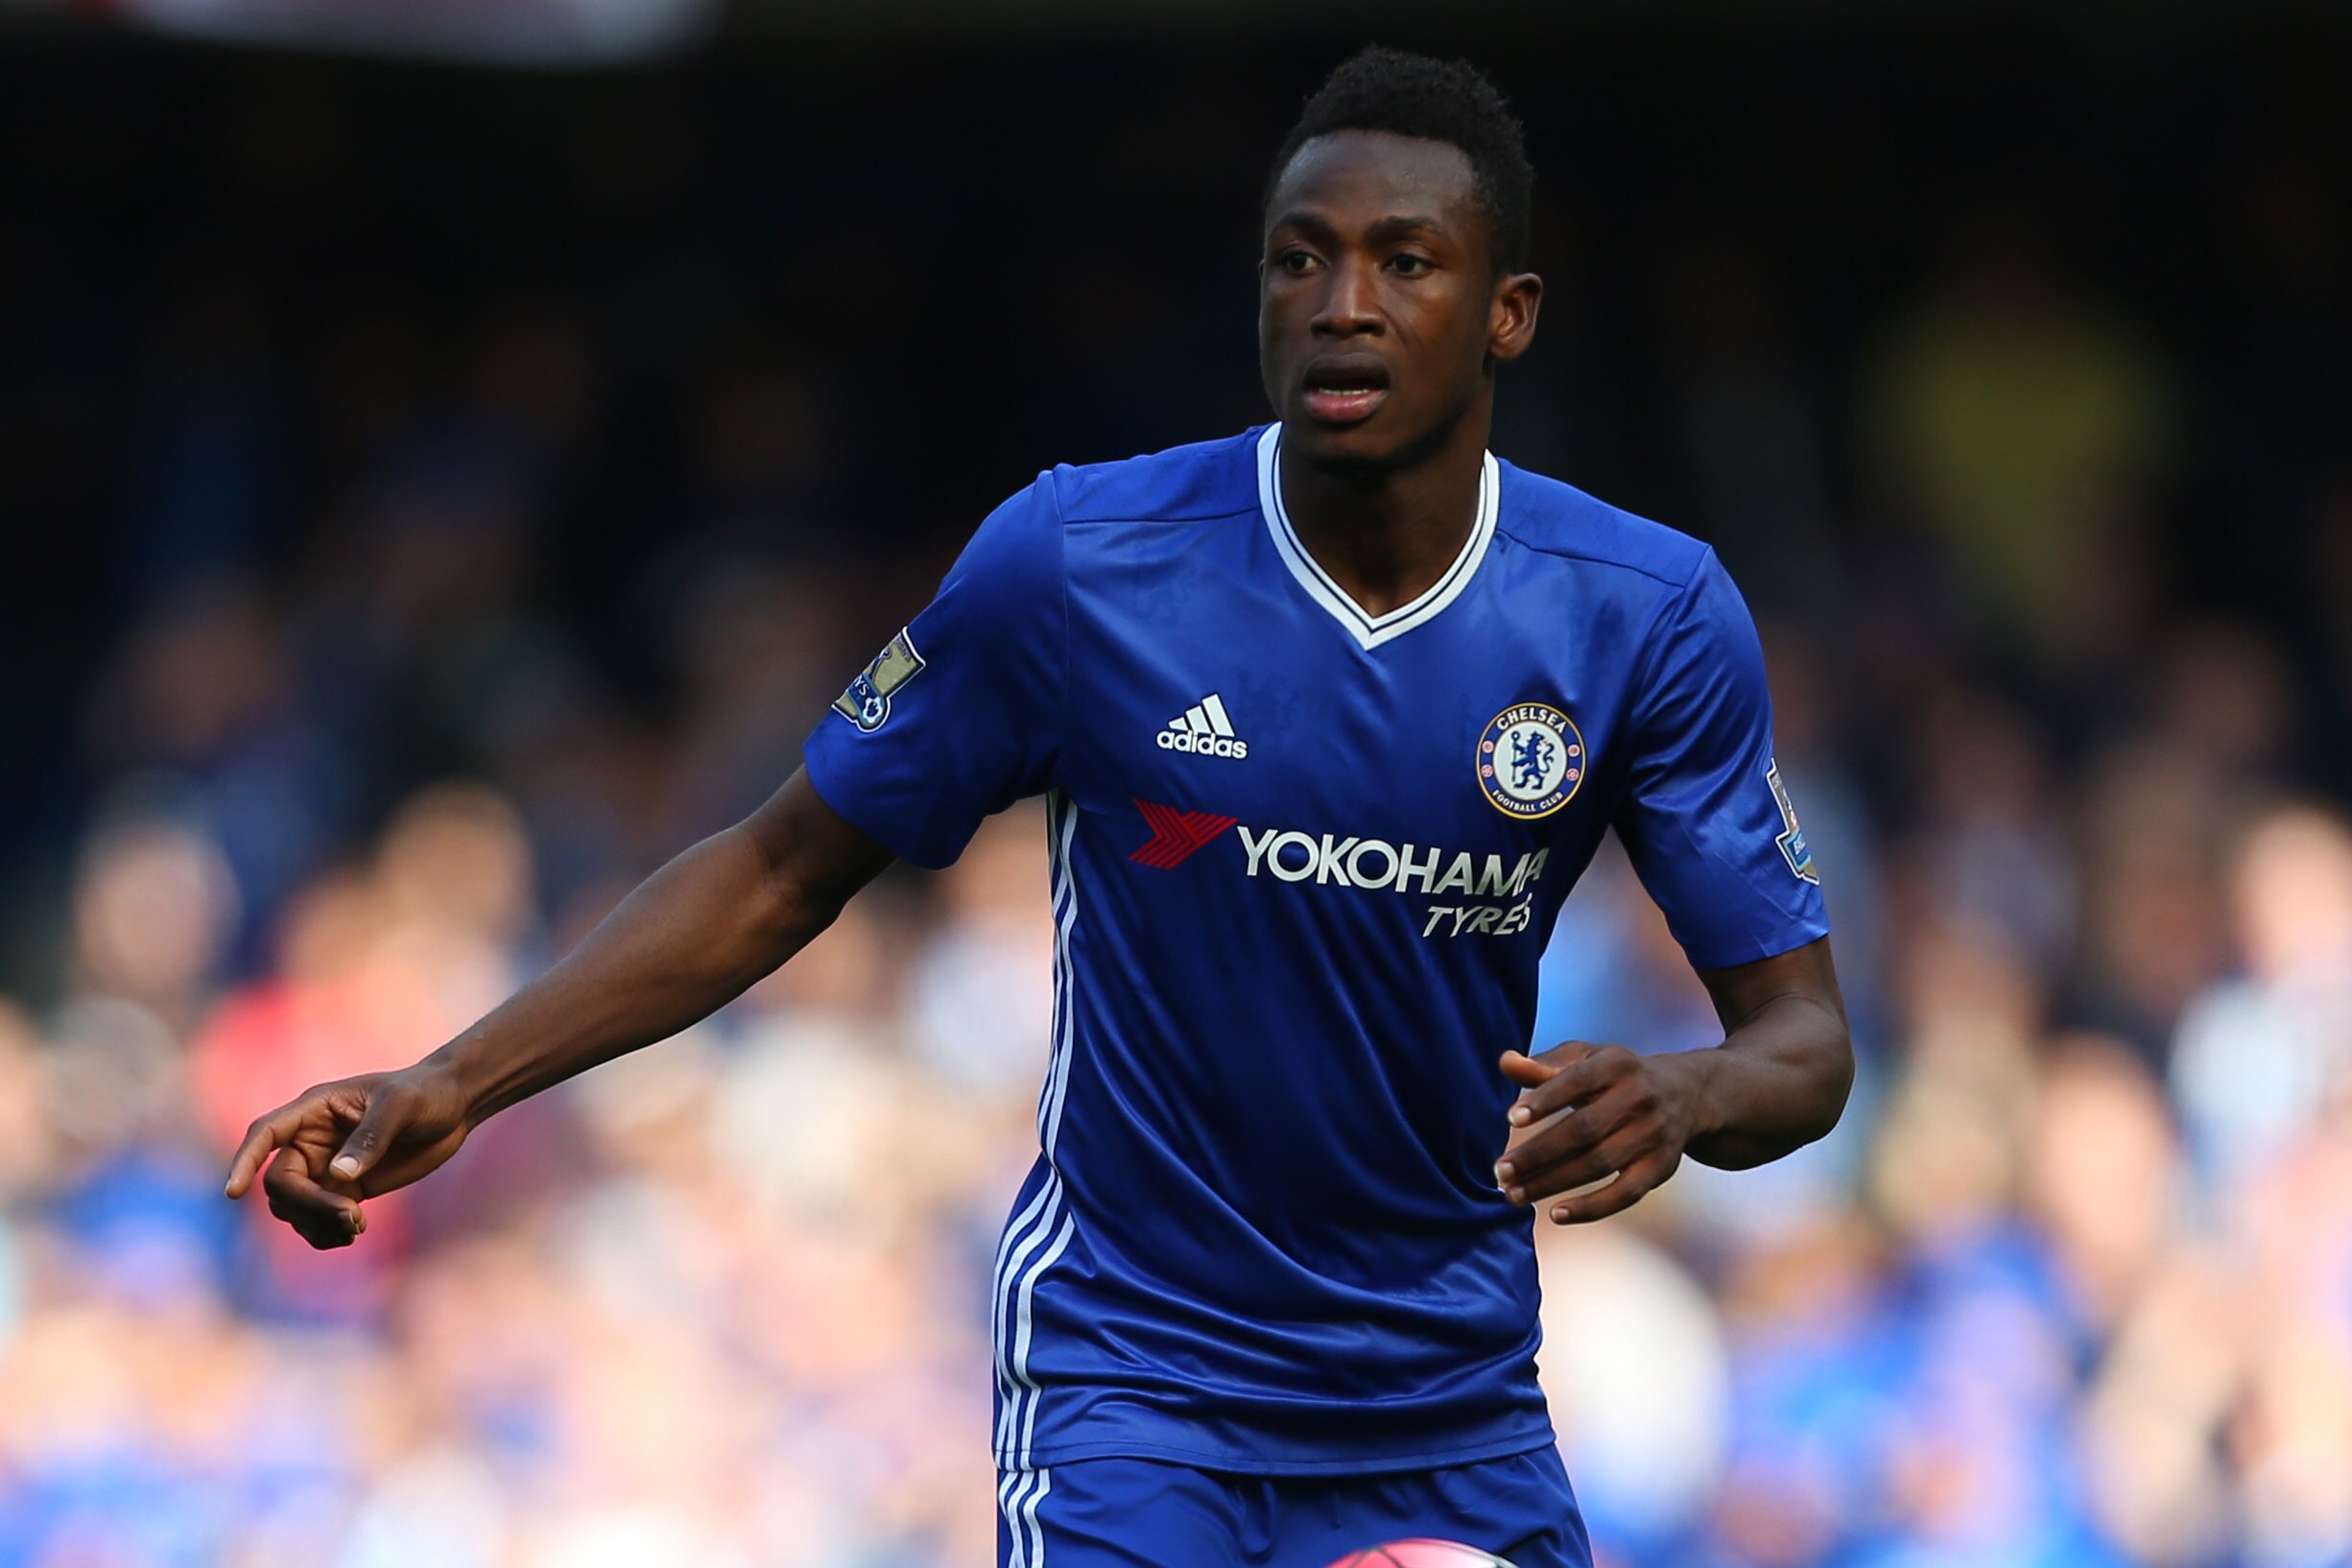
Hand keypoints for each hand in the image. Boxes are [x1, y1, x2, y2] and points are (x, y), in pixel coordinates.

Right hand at [221, 1063, 474, 1248]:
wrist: (453, 1109)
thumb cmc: (426, 1094)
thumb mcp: (402, 1106)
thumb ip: (371, 1137)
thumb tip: (339, 1175)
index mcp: (314, 1109)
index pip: (265, 1134)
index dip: (245, 1161)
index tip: (234, 1192)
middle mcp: (311, 1140)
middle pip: (280, 1183)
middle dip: (308, 1206)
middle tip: (352, 1218)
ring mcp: (325, 1168)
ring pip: (294, 1208)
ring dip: (315, 1225)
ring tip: (358, 1227)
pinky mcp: (344, 1190)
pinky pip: (317, 1220)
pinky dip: (326, 1233)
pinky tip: (354, 1233)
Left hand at [1491, 1042, 1708, 1223]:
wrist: (1686, 1093)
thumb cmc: (1617, 1076)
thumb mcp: (1586, 1060)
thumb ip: (1544, 1066)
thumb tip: (1505, 1063)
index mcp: (1616, 1065)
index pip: (1577, 1081)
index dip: (1544, 1100)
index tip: (1511, 1120)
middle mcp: (1639, 1098)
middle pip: (1583, 1130)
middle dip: (1538, 1153)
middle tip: (1500, 1172)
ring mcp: (1653, 1135)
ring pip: (1598, 1164)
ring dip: (1552, 1183)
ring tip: (1514, 1194)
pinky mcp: (1661, 1167)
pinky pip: (1625, 1193)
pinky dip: (1591, 1207)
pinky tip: (1555, 1214)